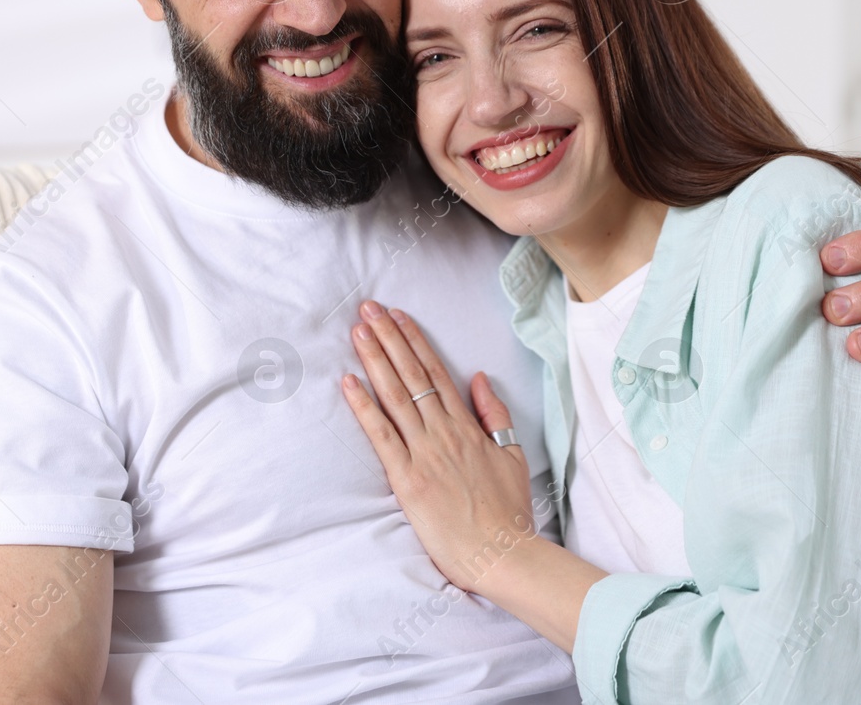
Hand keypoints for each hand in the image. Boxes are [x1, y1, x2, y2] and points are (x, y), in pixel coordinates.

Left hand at [340, 300, 540, 593]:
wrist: (501, 552)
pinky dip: (363, 406)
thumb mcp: (512, 455)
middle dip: (389, 338)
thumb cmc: (507, 511)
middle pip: (412, 374)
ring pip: (395, 396)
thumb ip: (496, 415)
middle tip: (368, 308)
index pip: (437, 372)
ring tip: (358, 330)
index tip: (398, 316)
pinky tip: (348, 381)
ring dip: (374, 359)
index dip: (415, 341)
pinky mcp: (407, 478)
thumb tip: (479, 378)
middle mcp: (444, 432)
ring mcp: (424, 453)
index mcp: (468, 426)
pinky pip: (381, 435)